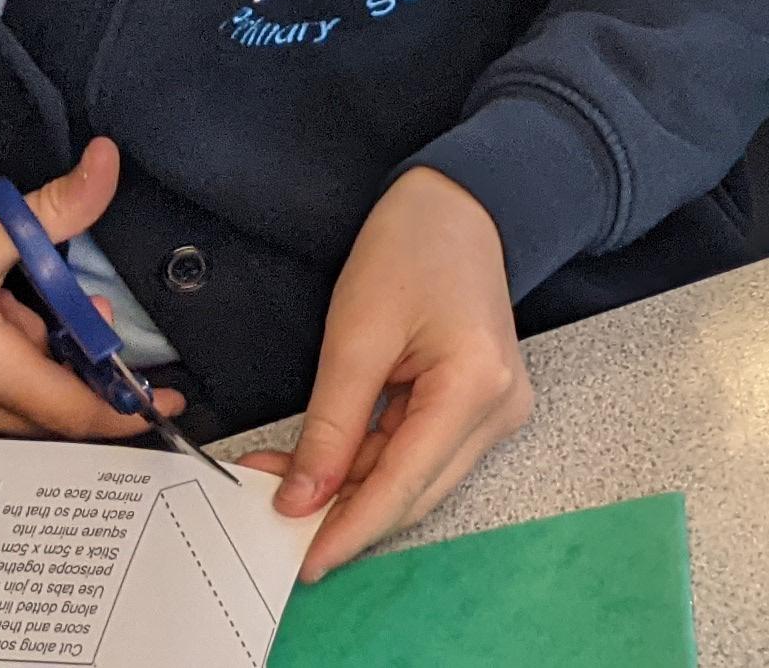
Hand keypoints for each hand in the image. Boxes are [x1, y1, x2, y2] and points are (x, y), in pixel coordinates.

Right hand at [0, 138, 179, 439]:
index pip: (75, 413)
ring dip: (31, 368)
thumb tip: (110, 162)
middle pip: (47, 414)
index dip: (127, 411)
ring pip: (7, 411)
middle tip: (78, 312)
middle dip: (78, 370)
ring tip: (15, 303)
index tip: (166, 404)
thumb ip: (58, 206)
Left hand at [244, 168, 530, 580]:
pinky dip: (372, 460)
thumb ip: (331, 426)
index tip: (300, 563)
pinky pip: (422, 451)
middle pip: (414, 492)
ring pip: (415, 477)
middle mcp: (499, 411)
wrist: (462, 205)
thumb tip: (300, 500)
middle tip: (269, 509)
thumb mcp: (355, 336)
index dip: (349, 529)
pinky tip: (327, 455)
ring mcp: (497, 410)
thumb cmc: (411, 250)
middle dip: (342, 509)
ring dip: (352, 485)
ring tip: (283, 472)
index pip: (404, 485)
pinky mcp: (482, 405)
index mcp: (475, 389)